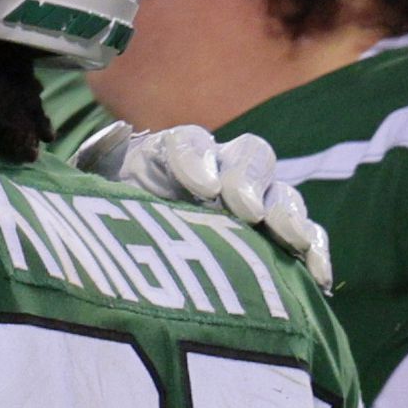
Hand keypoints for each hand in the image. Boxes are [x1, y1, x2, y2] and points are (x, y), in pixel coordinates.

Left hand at [84, 121, 334, 290]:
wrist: (124, 266)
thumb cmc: (105, 225)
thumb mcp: (91, 196)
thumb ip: (100, 162)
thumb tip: (120, 133)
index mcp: (171, 156)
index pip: (189, 143)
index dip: (198, 160)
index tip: (201, 188)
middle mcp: (220, 171)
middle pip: (248, 156)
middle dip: (247, 180)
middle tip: (241, 209)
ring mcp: (254, 203)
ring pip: (281, 193)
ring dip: (287, 212)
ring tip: (288, 238)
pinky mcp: (276, 238)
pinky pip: (306, 235)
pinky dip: (314, 250)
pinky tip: (316, 275)